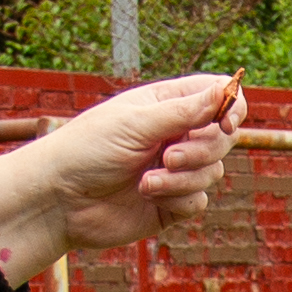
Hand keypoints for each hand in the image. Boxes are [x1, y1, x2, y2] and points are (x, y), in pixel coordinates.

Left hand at [0, 73, 245, 286]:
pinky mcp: (170, 203)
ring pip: (212, 171)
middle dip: (203, 149)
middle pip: (222, 137)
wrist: (59, 200)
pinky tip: (147, 194)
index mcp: (166, 105)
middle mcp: (174, 135)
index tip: (226, 122)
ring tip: (147, 181)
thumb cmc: (87, 150)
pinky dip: (179, 198)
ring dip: (184, 178)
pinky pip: (198, 200)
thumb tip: (228, 89)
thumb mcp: (136, 123)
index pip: (218, 96)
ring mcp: (174, 170)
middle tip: (169, 156)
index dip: (231, 107)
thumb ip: (185, 111)